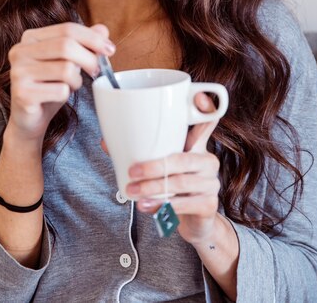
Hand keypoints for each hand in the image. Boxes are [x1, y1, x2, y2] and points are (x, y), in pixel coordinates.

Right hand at [7, 22, 114, 141]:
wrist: (29, 119)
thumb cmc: (50, 86)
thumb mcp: (69, 61)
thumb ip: (84, 43)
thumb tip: (102, 30)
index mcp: (31, 37)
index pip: (67, 29)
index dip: (93, 38)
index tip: (110, 50)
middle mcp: (20, 51)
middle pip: (66, 46)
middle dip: (89, 58)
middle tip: (97, 71)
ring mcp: (18, 72)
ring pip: (65, 69)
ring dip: (77, 80)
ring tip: (71, 85)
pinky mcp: (22, 93)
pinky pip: (60, 90)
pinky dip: (67, 94)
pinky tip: (59, 96)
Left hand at [125, 92, 220, 245]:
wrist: (193, 219)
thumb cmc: (173, 184)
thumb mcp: (161, 165)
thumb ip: (139, 152)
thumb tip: (106, 141)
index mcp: (197, 145)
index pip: (208, 122)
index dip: (207, 108)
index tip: (198, 98)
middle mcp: (208, 161)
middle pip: (184, 159)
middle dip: (156, 166)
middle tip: (133, 171)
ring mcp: (211, 183)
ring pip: (182, 182)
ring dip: (154, 187)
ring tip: (134, 191)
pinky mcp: (209, 204)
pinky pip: (185, 204)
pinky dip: (164, 205)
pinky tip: (147, 205)